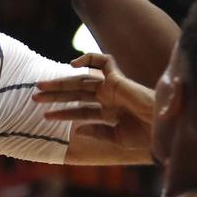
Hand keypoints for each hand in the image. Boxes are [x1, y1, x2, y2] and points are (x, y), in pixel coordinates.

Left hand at [37, 54, 153, 147]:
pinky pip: (104, 62)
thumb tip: (77, 130)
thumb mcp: (117, 138)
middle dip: (56, 95)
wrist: (162, 130)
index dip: (63, 113)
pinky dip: (90, 59)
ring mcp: (113, 88)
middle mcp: (109, 99)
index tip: (45, 116)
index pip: (80, 111)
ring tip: (39, 87)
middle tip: (34, 97)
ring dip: (60, 84)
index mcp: (109, 113)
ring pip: (81, 81)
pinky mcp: (118, 79)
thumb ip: (97, 132)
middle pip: (76, 94)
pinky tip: (73, 65)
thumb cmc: (145, 136)